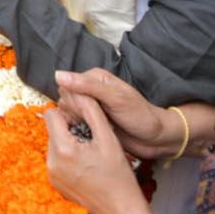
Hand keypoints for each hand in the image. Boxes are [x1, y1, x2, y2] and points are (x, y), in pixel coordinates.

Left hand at [44, 90, 153, 213]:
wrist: (122, 210)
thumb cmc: (118, 175)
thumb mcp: (108, 138)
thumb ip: (91, 110)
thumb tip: (78, 91)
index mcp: (62, 149)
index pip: (52, 114)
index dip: (68, 113)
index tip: (84, 121)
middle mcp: (52, 162)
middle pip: (52, 129)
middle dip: (69, 128)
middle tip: (90, 138)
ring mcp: (52, 175)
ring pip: (55, 144)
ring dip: (69, 142)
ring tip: (90, 151)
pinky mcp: (55, 183)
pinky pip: (57, 160)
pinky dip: (68, 157)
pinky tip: (87, 164)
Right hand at [54, 68, 214, 159]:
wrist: (156, 139)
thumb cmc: (140, 115)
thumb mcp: (115, 98)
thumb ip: (87, 86)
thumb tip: (58, 75)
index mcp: (93, 78)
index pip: (67, 86)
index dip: (73, 101)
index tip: (88, 112)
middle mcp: (89, 91)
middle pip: (65, 100)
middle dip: (76, 114)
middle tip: (95, 123)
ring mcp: (90, 108)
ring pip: (68, 115)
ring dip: (77, 124)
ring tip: (94, 131)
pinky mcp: (92, 123)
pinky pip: (75, 126)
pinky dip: (80, 132)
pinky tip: (90, 137)